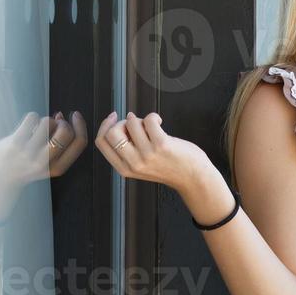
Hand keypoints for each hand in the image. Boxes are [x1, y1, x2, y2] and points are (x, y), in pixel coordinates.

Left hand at [0, 110, 88, 188]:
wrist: (0, 178)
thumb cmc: (27, 166)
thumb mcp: (49, 162)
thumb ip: (59, 142)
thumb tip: (60, 115)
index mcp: (58, 167)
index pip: (79, 142)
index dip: (81, 125)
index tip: (75, 115)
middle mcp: (44, 162)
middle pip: (66, 132)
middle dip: (62, 122)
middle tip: (54, 125)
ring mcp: (28, 153)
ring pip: (47, 122)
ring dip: (45, 121)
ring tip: (37, 130)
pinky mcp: (15, 143)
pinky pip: (32, 118)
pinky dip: (32, 118)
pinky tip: (27, 127)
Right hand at [94, 111, 212, 192]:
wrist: (193, 178)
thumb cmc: (170, 168)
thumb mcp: (141, 166)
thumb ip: (128, 151)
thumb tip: (119, 124)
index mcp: (125, 168)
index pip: (101, 143)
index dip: (104, 126)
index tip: (113, 117)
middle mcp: (133, 163)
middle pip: (111, 133)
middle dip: (121, 122)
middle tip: (135, 123)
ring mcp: (147, 154)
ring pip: (131, 123)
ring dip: (141, 119)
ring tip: (152, 126)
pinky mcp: (161, 145)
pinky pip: (149, 120)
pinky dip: (153, 116)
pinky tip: (159, 123)